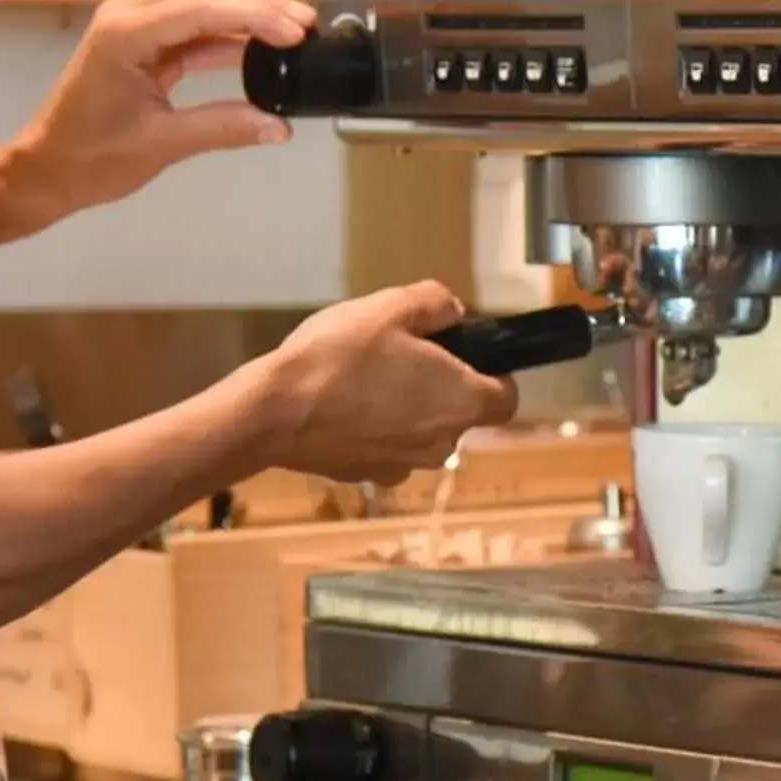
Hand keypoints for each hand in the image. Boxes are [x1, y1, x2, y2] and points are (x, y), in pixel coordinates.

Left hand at [11, 0, 317, 219]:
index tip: (297, 33)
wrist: (44, 170)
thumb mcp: (161, 145)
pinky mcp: (142, 39)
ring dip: (246, 9)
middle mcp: (128, 14)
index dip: (255, 15)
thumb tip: (280, 128)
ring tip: (292, 32)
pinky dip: (228, 31)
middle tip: (303, 25)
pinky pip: (193, 22)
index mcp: (125, 33)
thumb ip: (223, 129)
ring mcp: (134, 22)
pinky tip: (262, 49)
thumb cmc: (90, 160)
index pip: (202, 7)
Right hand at [259, 282, 520, 483]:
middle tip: (401, 355)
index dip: (495, 375)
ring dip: (406, 411)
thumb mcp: (391, 307)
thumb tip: (453, 312)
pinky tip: (342, 406)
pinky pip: (384, 449)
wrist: (274, 413)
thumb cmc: (340, 356)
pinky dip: (373, 431)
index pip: (507, 399)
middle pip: (459, 415)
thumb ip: (435, 304)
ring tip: (366, 380)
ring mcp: (402, 467)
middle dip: (440, 388)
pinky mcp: (365, 477)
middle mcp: (442, 444)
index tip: (465, 354)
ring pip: (421, 434)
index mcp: (461, 402)